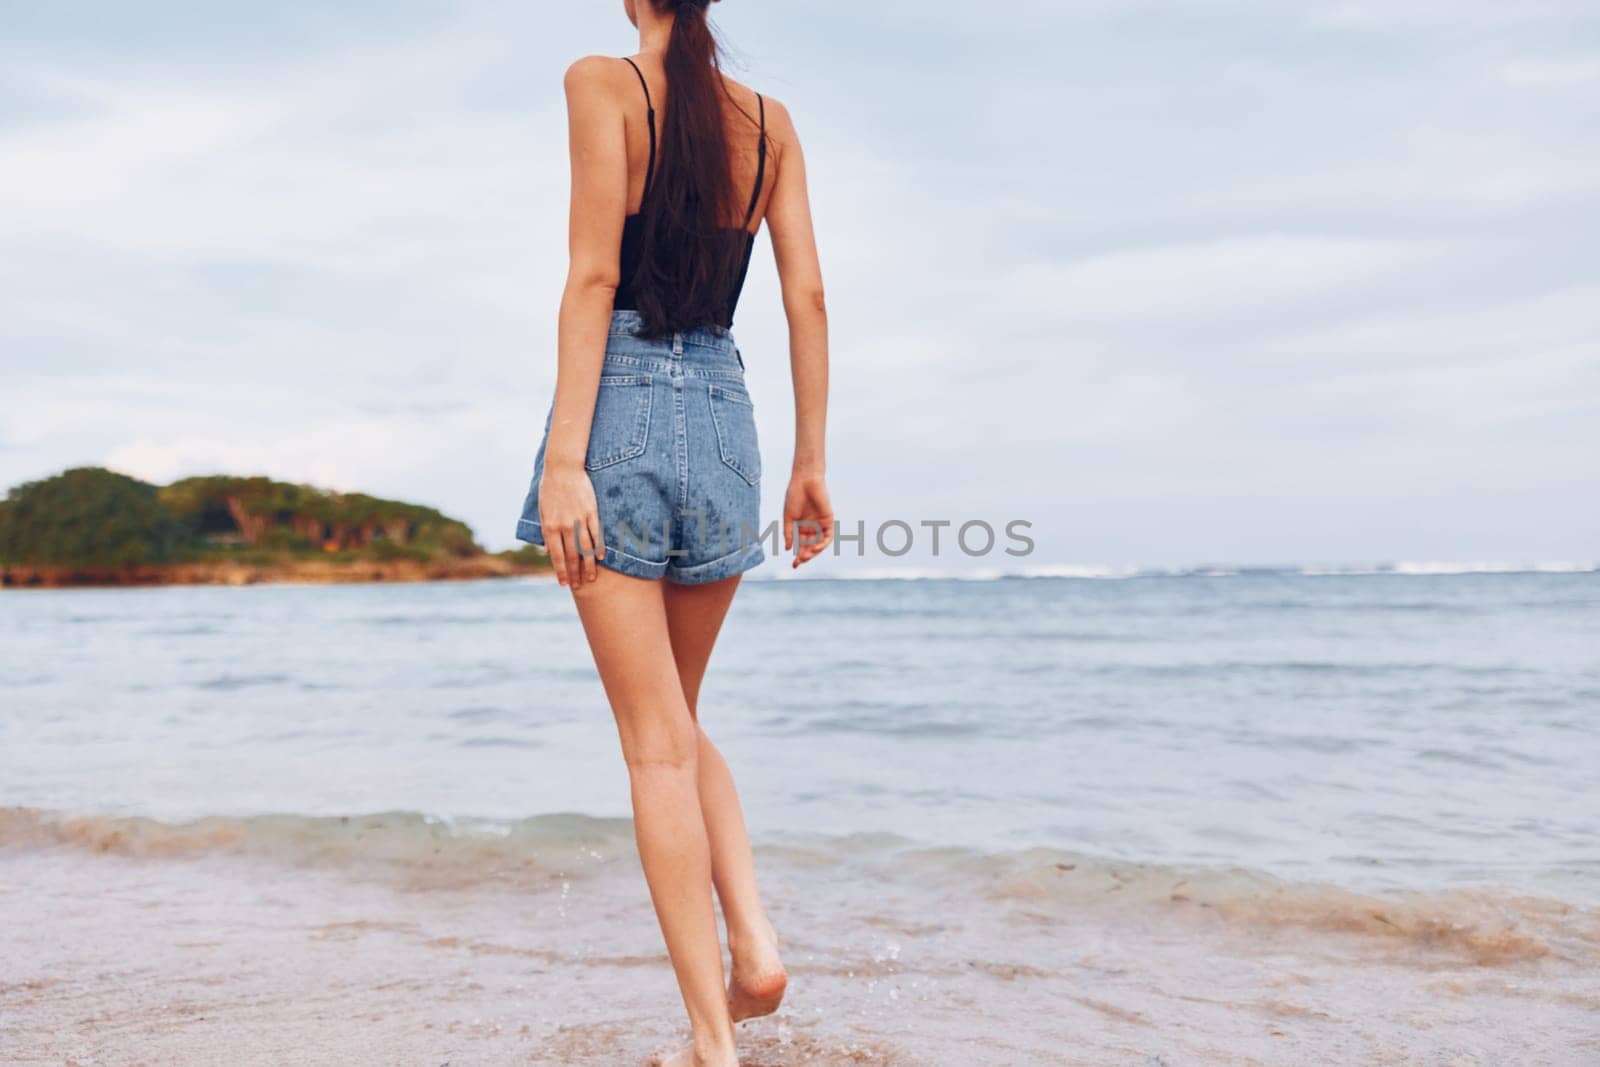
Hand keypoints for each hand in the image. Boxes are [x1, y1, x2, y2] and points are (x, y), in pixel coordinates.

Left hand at [537, 463, 604, 586]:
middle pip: (572, 555)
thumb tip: (546, 551)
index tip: (564, 583)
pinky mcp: (592, 512)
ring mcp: (580, 519)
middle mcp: (565, 526)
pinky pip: (596, 533)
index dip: (561, 571)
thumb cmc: (550, 489)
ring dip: (589, 565)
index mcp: (550, 526)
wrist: (563, 468)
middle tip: (578, 586)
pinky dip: (599, 547)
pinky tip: (601, 558)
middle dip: (575, 573)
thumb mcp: (542, 511)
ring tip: (591, 578)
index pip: (556, 555)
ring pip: (586, 548)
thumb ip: (545, 532)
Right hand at [782, 473, 833, 569]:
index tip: (794, 565)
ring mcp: (820, 524)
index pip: (800, 545)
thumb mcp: (789, 517)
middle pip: (810, 547)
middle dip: (805, 556)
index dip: (798, 556)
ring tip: (806, 556)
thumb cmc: (794, 496)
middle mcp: (811, 527)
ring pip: (819, 544)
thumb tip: (788, 548)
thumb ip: (789, 533)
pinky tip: (815, 548)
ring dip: (813, 552)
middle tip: (798, 563)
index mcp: (800, 527)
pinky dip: (822, 544)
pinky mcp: (828, 520)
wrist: (805, 481)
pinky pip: (827, 536)